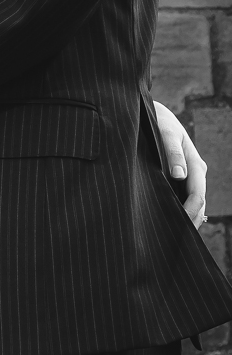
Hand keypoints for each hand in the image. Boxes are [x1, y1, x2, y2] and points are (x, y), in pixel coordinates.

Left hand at [153, 100, 208, 228]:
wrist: (156, 114)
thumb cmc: (159, 122)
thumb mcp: (166, 134)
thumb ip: (172, 153)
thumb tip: (179, 175)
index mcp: (196, 165)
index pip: (198, 195)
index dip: (190, 211)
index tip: (180, 224)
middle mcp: (196, 173)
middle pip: (198, 203)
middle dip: (190, 220)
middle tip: (178, 240)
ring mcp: (189, 176)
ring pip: (191, 202)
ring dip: (186, 217)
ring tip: (174, 236)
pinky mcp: (179, 178)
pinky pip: (182, 197)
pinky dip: (179, 209)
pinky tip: (168, 221)